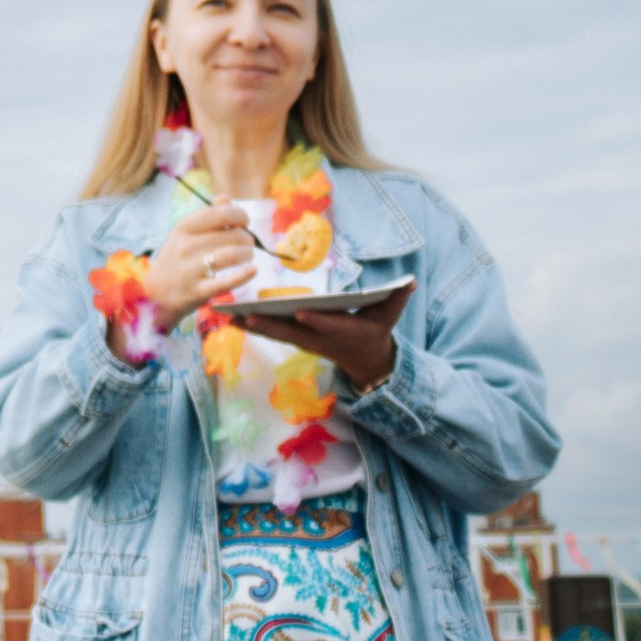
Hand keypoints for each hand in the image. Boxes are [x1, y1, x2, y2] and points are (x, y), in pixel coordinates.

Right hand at [144, 202, 259, 328]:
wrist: (155, 291)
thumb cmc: (176, 257)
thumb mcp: (184, 233)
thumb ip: (206, 215)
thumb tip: (226, 198)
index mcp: (183, 228)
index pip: (219, 214)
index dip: (239, 215)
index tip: (244, 222)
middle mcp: (186, 246)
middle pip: (231, 235)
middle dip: (246, 238)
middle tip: (247, 243)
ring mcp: (191, 270)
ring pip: (232, 255)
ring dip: (247, 253)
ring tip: (248, 255)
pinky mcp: (198, 291)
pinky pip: (226, 282)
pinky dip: (244, 275)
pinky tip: (253, 270)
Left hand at [234, 303, 400, 395]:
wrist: (365, 359)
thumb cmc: (377, 329)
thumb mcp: (390, 314)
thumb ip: (398, 297)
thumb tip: (411, 280)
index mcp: (345, 331)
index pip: (330, 326)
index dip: (317, 320)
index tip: (302, 312)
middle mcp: (321, 339)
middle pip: (294, 333)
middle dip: (271, 325)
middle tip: (249, 315)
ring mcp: (306, 342)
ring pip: (277, 335)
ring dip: (253, 326)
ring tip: (230, 315)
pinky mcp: (296, 340)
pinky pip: (271, 334)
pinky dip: (252, 327)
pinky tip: (231, 318)